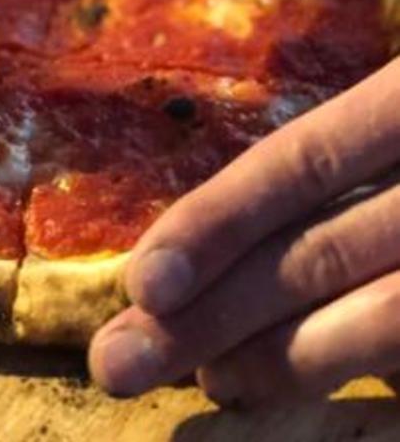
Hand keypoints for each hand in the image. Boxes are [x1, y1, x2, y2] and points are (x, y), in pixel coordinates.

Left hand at [89, 57, 399, 405]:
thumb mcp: (392, 102)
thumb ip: (342, 142)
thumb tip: (204, 229)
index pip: (298, 162)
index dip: (215, 221)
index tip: (140, 281)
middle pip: (320, 251)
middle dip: (216, 313)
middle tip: (120, 362)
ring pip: (384, 317)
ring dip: (283, 358)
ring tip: (211, 380)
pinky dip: (356, 376)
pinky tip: (297, 391)